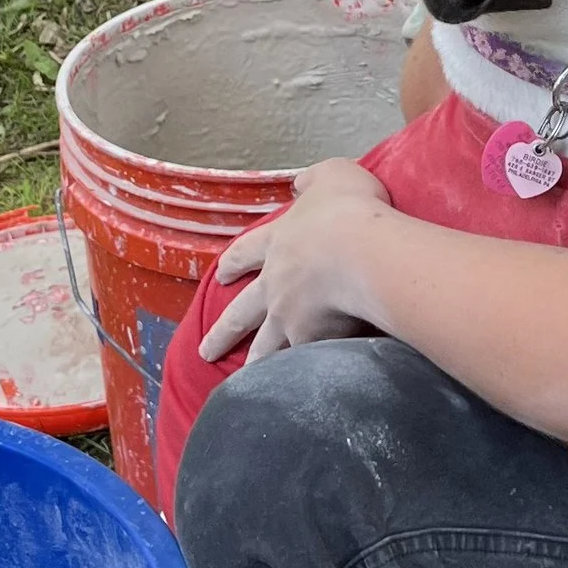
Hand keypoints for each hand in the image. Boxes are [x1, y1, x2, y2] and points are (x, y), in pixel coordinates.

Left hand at [198, 159, 395, 362]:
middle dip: (223, 332)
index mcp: (277, 243)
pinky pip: (304, 364)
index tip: (219, 276)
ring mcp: (290, 317)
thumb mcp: (332, 176)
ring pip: (266, 346)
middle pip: (242, 312)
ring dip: (254, 365)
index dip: (233, 263)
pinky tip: (297, 391)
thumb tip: (300, 185)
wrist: (362, 252)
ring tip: (245, 382)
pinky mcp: (313, 342)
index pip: (246, 252)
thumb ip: (313, 181)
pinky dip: (298, 377)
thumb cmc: (348, 209)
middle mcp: (276, 284)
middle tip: (205, 351)